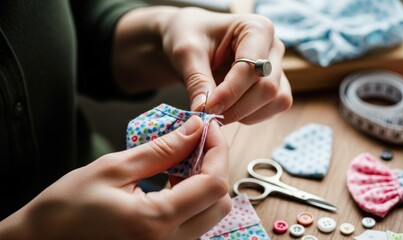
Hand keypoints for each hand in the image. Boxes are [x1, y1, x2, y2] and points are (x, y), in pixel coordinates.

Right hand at [0, 116, 230, 239]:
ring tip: (177, 161)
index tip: (208, 127)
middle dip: (214, 165)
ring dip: (203, 181)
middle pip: (220, 202)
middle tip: (193, 141)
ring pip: (210, 212)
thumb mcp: (114, 168)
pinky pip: (194, 222)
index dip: (217, 150)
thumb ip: (161, 149)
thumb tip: (194, 129)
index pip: (213, 184)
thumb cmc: (68, 206)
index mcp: (156, 221)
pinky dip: (192, 197)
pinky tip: (172, 180)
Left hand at [159, 7, 292, 123]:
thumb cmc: (190, 37)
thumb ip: (197, 80)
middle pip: (268, 88)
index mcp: (257, 28)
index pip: (251, 68)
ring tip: (216, 110)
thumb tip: (203, 110)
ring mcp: (278, 69)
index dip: (229, 93)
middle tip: (208, 116)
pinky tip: (228, 110)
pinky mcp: (276, 87)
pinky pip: (272, 109)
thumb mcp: (186, 53)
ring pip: (274, 101)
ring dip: (244, 114)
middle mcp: (273, 48)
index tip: (206, 108)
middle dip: (236, 107)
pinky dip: (249, 117)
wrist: (193, 43)